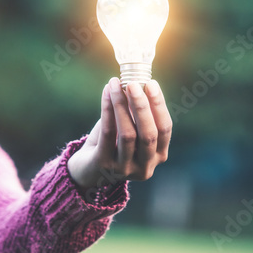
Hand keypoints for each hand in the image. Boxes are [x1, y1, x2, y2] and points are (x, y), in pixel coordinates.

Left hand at [66, 77, 171, 197]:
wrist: (88, 170)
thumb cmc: (113, 144)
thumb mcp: (131, 130)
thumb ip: (138, 113)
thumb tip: (139, 82)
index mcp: (158, 156)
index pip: (165, 129)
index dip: (159, 105)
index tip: (151, 83)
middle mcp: (145, 166)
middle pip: (148, 133)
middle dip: (142, 106)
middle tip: (133, 83)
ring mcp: (125, 169)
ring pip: (127, 134)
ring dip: (121, 105)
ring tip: (115, 84)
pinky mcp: (104, 166)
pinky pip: (108, 134)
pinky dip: (107, 111)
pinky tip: (106, 94)